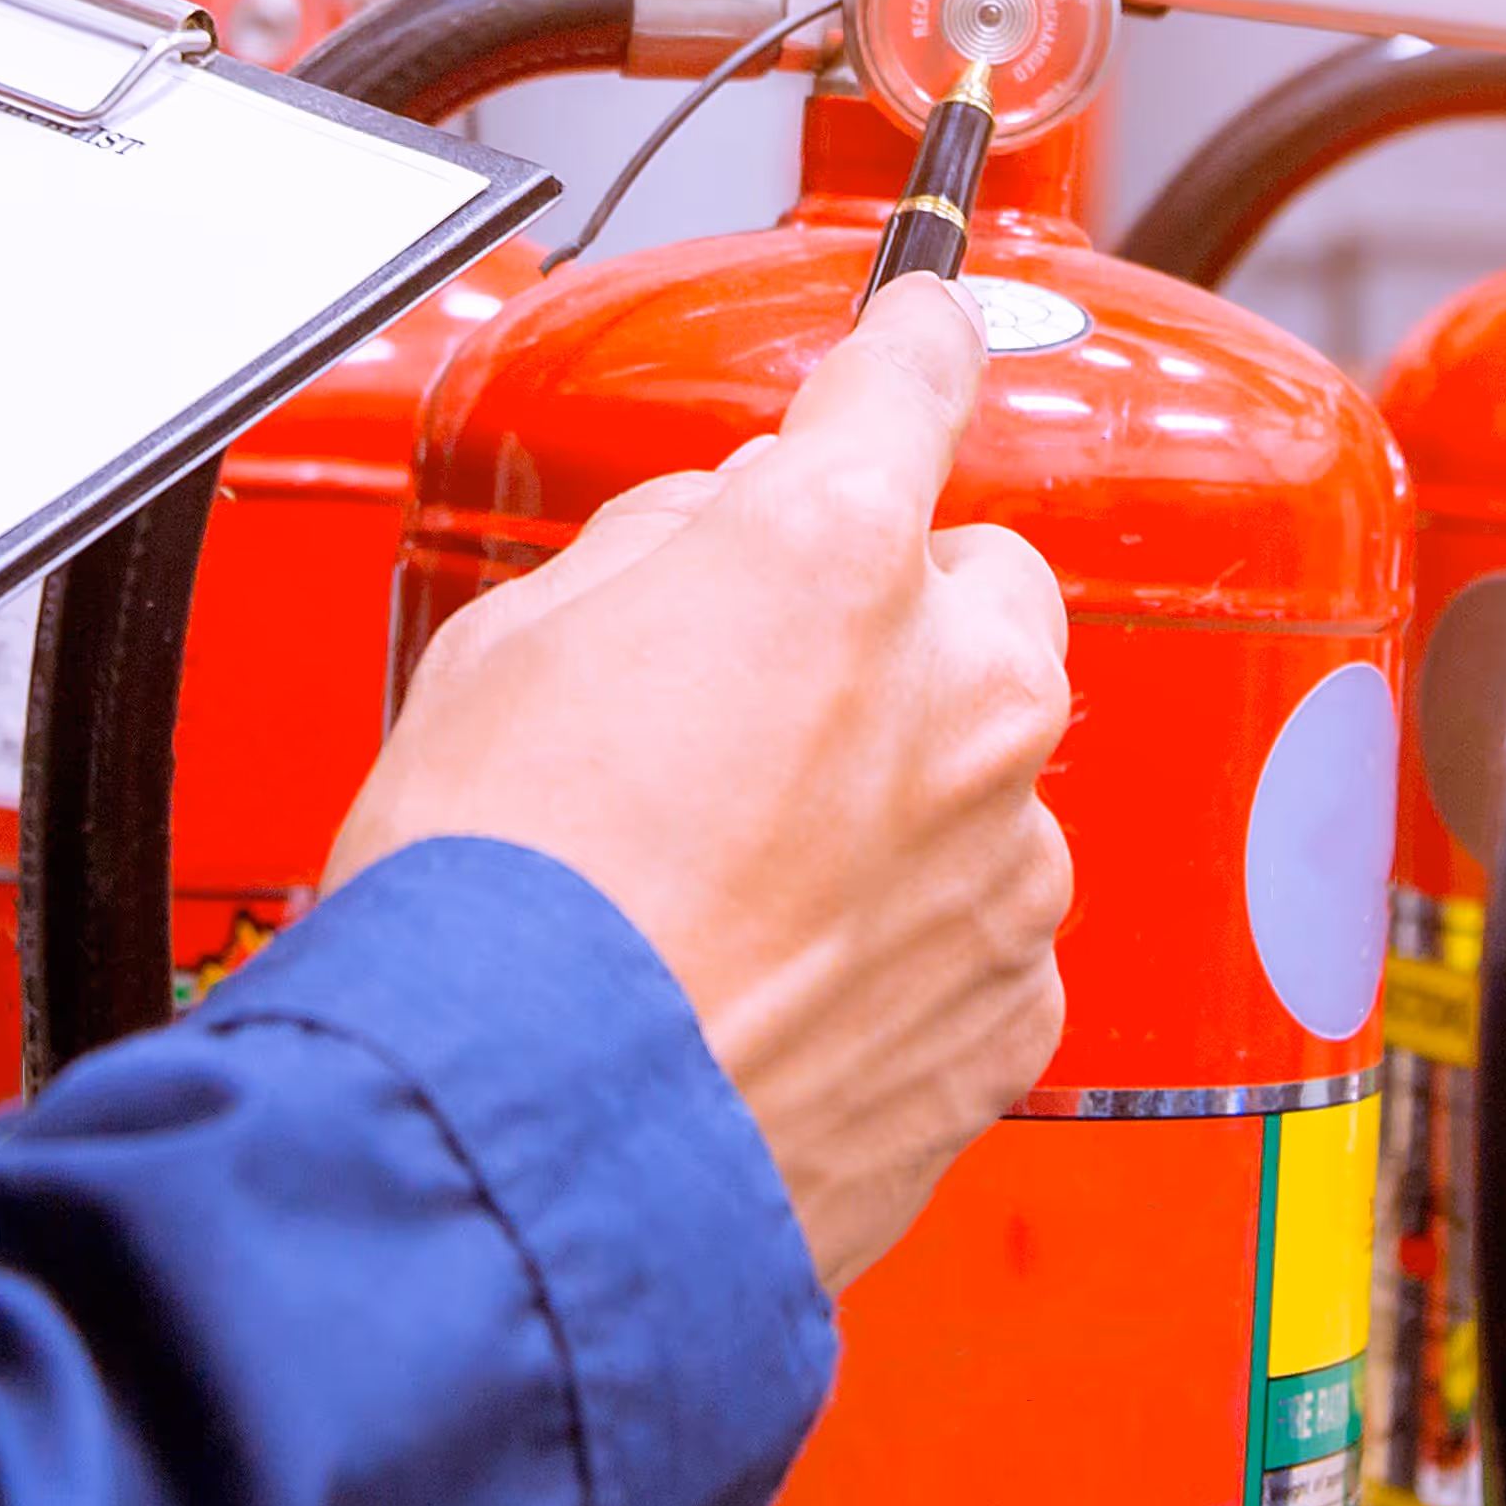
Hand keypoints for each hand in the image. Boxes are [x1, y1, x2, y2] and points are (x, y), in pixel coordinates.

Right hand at [328, 279, 1072, 1291]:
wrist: (525, 1166)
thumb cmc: (491, 912)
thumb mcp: (510, 647)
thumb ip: (659, 551)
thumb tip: (717, 540)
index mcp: (834, 553)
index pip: (916, 377)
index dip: (906, 346)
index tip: (917, 339)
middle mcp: (960, 692)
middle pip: (982, 586)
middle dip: (897, 611)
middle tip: (760, 686)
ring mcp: (1004, 862)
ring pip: (987, 768)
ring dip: (900, 790)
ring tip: (735, 879)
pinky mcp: (1014, 1011)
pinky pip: (983, 927)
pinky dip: (909, 943)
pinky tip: (778, 982)